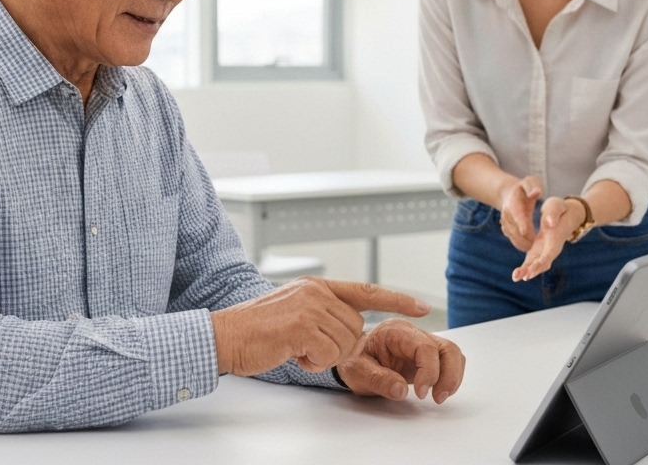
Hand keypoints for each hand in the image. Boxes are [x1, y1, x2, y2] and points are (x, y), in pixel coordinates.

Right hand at [211, 278, 430, 376]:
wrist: (226, 336)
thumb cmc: (257, 331)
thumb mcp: (294, 310)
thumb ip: (322, 311)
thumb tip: (351, 325)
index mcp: (316, 286)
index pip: (365, 290)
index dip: (396, 299)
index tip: (421, 306)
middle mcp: (316, 291)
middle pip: (356, 327)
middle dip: (339, 346)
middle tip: (307, 349)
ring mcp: (309, 306)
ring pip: (345, 342)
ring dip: (324, 356)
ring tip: (296, 349)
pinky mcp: (302, 326)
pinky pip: (329, 354)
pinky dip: (314, 363)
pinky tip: (293, 355)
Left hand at [336, 319, 464, 403]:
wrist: (352, 359)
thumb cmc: (353, 361)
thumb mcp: (356, 371)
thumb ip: (377, 379)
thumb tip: (401, 391)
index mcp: (395, 331)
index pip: (424, 346)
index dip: (428, 371)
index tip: (420, 393)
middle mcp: (413, 332)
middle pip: (446, 348)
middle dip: (448, 375)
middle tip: (437, 398)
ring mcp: (423, 342)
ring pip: (452, 353)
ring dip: (452, 377)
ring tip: (438, 397)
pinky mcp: (428, 355)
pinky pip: (450, 361)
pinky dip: (450, 376)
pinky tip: (438, 391)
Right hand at [498, 176, 542, 251]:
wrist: (510, 194)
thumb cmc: (525, 188)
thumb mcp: (530, 181)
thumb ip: (534, 186)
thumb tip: (536, 193)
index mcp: (513, 202)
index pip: (516, 213)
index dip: (521, 222)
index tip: (526, 231)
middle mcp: (506, 214)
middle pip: (514, 229)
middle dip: (525, 238)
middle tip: (538, 247)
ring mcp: (505, 223)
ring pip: (513, 237)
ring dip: (524, 244)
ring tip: (536, 251)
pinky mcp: (507, 230)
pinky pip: (513, 240)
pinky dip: (522, 246)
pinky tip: (531, 250)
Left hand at [512, 196, 585, 281]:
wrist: (565, 214)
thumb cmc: (559, 208)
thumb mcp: (556, 206)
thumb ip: (553, 214)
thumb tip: (548, 223)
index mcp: (556, 236)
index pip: (551, 250)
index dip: (544, 259)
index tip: (536, 266)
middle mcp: (552, 247)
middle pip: (545, 262)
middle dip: (535, 269)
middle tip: (524, 277)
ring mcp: (545, 250)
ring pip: (538, 264)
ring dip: (528, 271)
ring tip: (516, 278)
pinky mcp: (538, 250)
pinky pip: (532, 262)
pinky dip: (525, 268)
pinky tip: (516, 275)